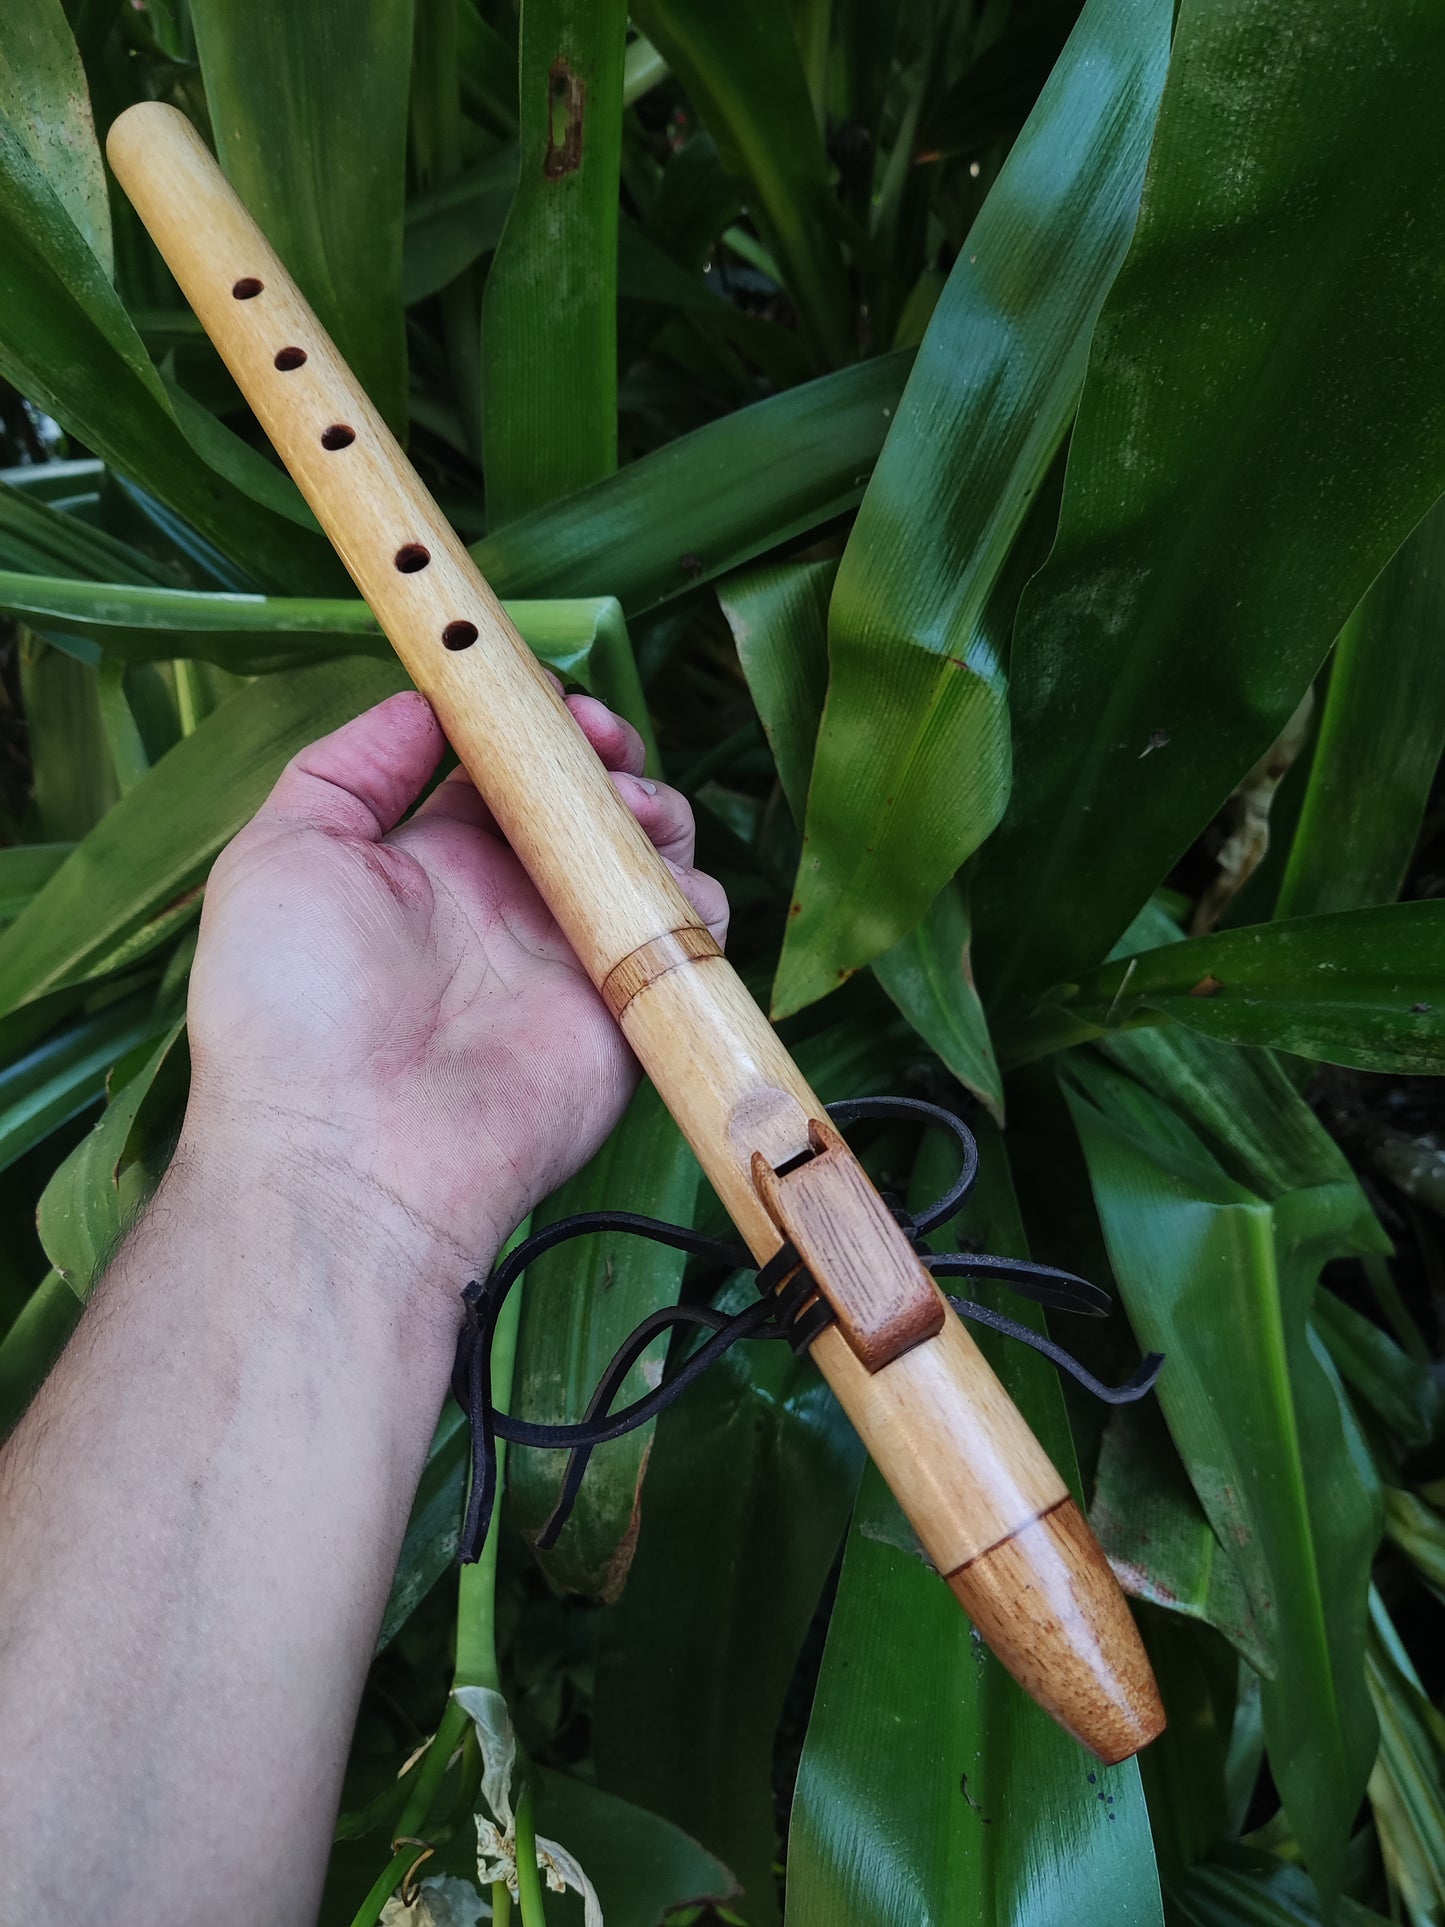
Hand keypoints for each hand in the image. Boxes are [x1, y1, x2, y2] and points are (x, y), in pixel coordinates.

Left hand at [182, 688, 726, 1278]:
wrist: (352, 1149)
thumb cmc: (294, 1003)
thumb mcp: (284, 849)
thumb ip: (353, 764)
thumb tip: (424, 701)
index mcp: (431, 862)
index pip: (505, 770)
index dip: (536, 723)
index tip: (552, 697)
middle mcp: (509, 903)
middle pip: (585, 803)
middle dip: (607, 755)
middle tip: (604, 743)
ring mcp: (571, 956)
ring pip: (648, 858)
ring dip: (655, 811)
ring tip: (632, 808)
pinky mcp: (626, 1010)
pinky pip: (690, 938)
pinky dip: (697, 894)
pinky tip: (663, 877)